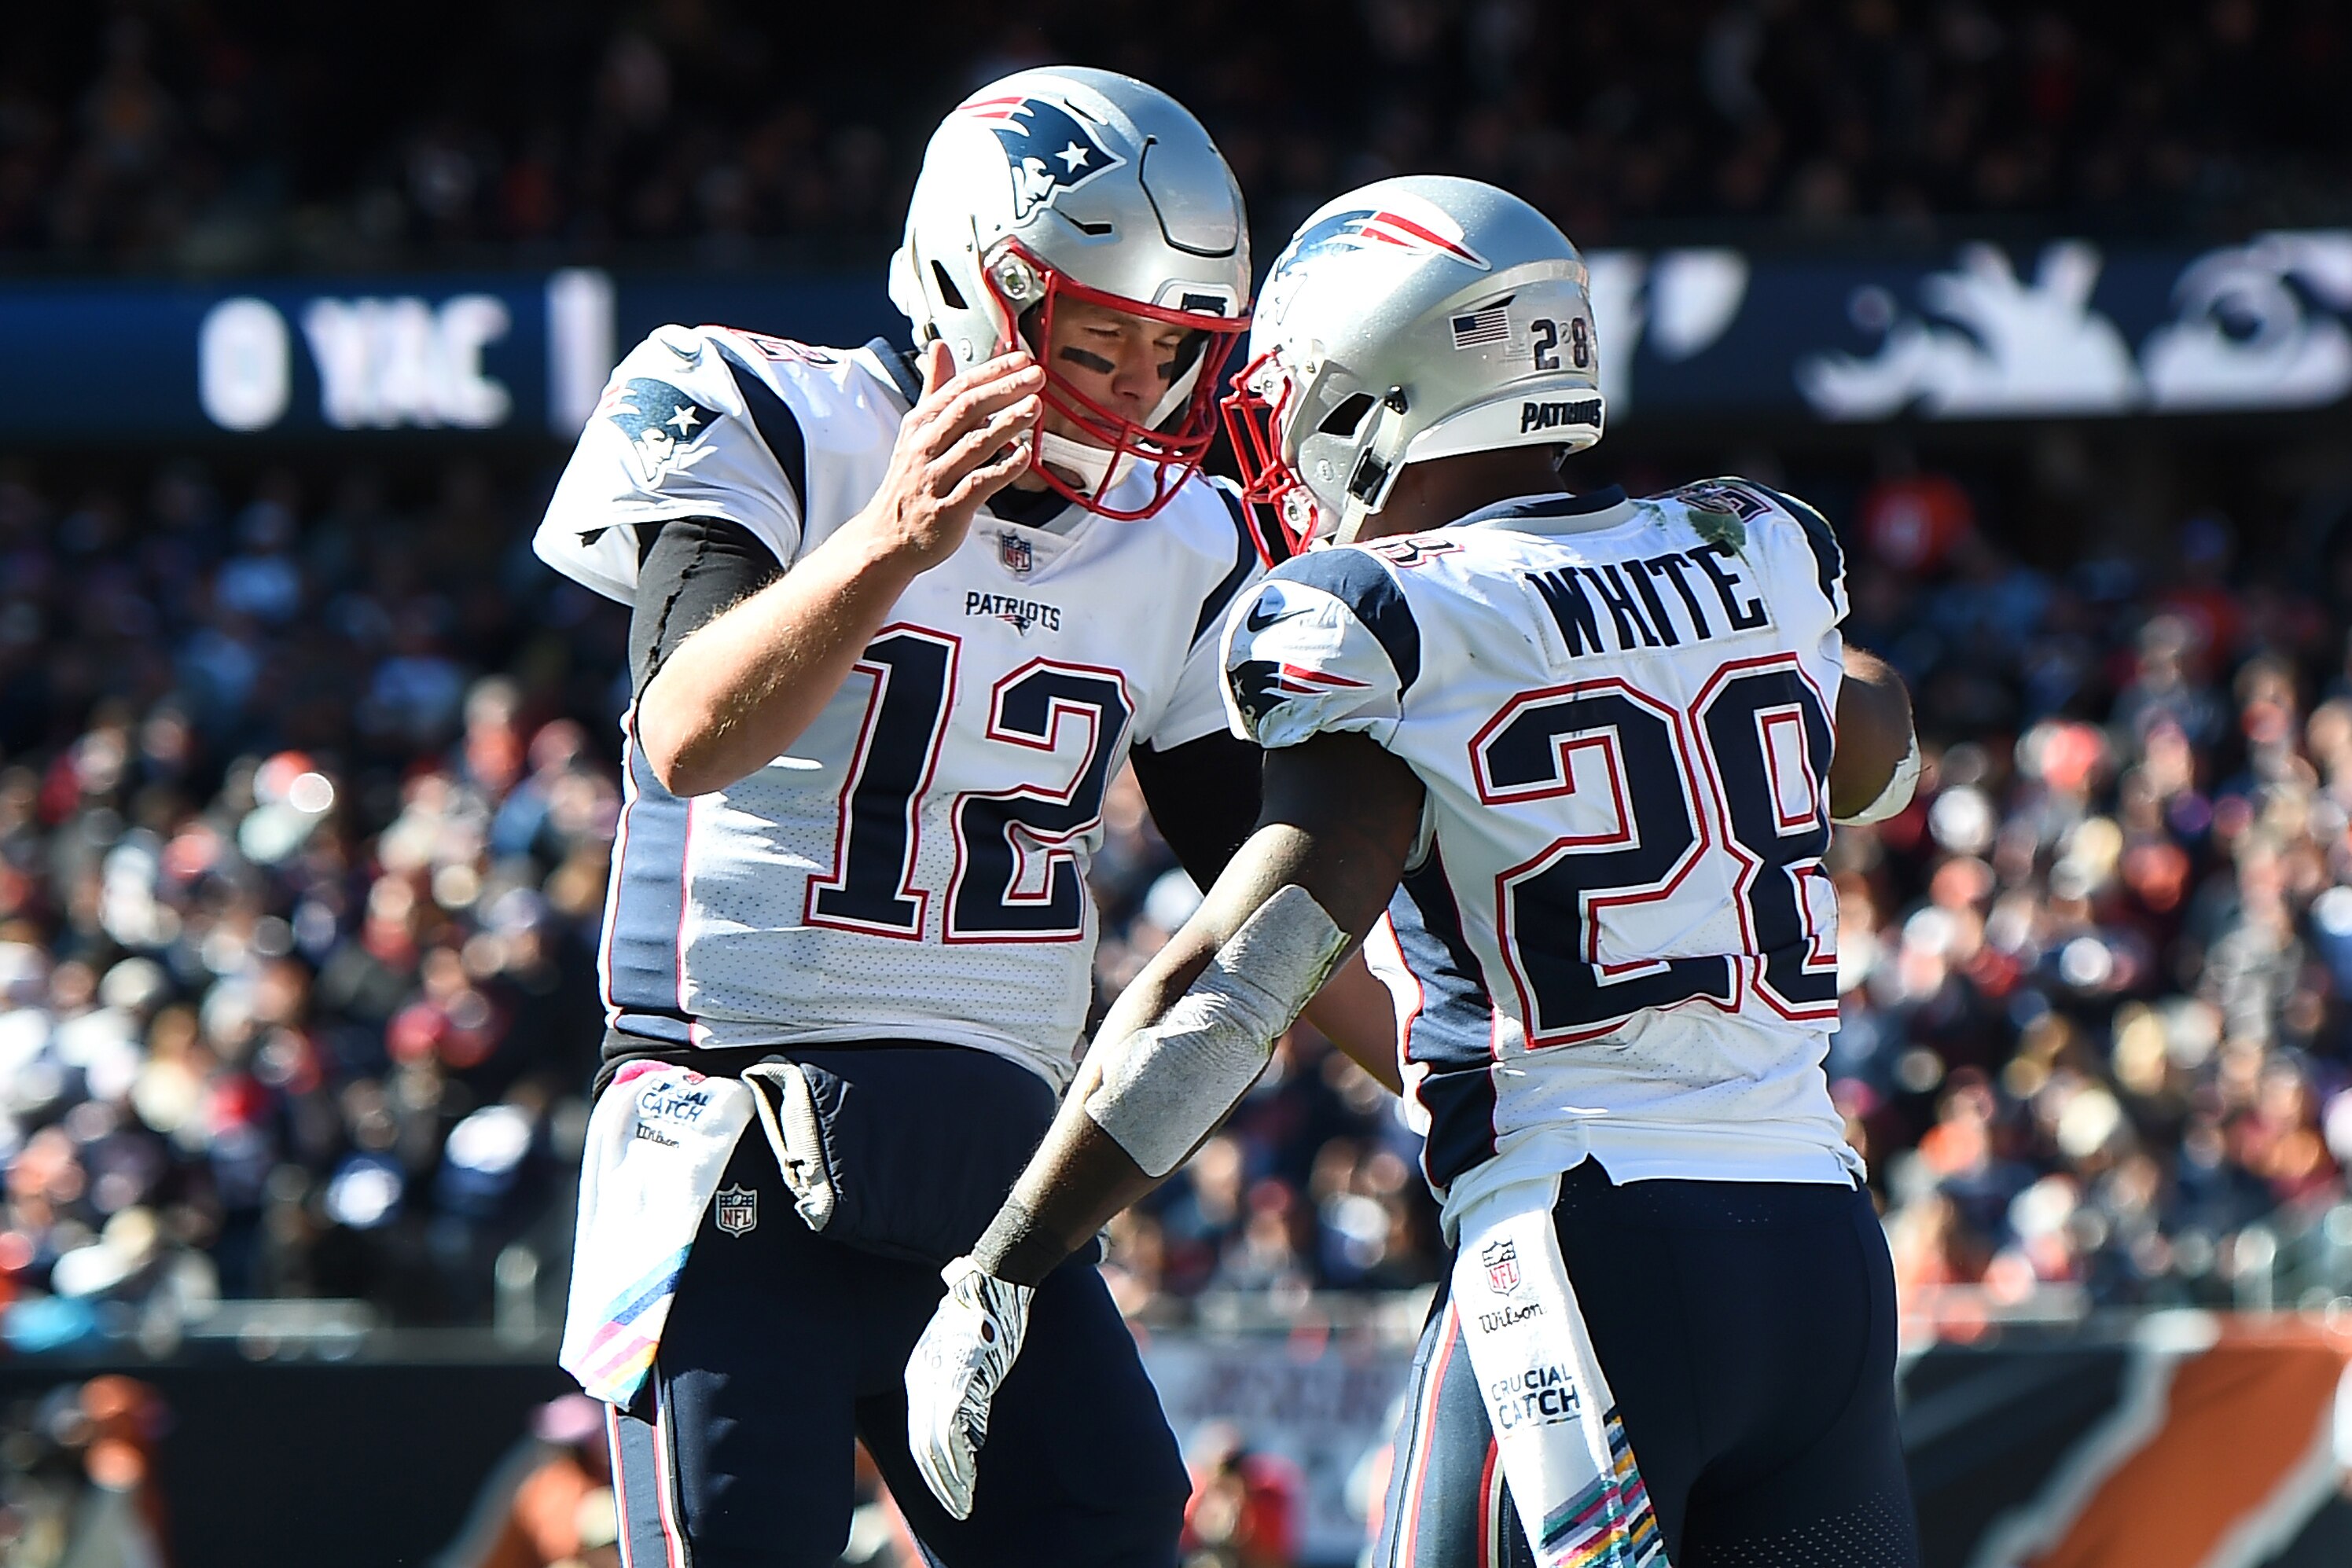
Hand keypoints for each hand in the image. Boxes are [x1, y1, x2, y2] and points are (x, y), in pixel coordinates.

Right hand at [855, 341, 1043, 571]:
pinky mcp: (948, 510)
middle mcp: (925, 448)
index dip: (992, 371)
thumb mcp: (915, 431)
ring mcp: (935, 479)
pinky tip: (1025, 455)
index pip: (958, 388)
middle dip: (1004, 389)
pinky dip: (1004, 468)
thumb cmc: (909, 484)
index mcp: (920, 424)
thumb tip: (940, 347)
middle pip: (967, 409)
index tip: (1021, 359)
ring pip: (974, 444)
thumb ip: (934, 389)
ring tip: (1034, 407)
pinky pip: (979, 484)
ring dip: (1007, 423)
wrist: (887, 539)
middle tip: (1036, 376)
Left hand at [905, 1256, 1034, 1519]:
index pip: (918, 1431)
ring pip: (935, 1446)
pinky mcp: (961, 1379)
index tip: (946, 1486)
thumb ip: (959, 1377)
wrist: (992, 1277)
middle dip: (939, 1481)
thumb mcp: (960, 1344)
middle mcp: (923, 1379)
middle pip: (922, 1445)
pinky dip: (960, 1460)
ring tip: (963, 1503)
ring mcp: (940, 1380)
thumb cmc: (982, 1305)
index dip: (931, 1464)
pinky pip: (953, 1432)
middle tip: (956, 1507)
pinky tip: (969, 1479)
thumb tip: (970, 1415)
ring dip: (950, 1479)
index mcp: (919, 1372)